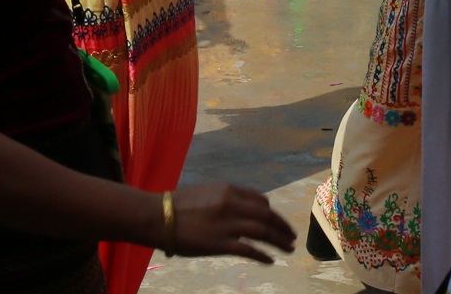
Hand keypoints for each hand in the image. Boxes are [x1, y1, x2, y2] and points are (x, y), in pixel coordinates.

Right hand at [151, 180, 296, 261]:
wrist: (158, 216)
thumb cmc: (177, 205)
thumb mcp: (206, 193)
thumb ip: (224, 199)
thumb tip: (238, 208)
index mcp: (229, 190)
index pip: (260, 201)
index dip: (272, 213)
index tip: (276, 221)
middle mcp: (232, 204)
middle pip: (267, 216)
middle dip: (282, 227)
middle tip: (292, 237)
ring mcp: (228, 224)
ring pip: (264, 232)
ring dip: (279, 241)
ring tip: (288, 248)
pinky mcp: (221, 243)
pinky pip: (249, 250)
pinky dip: (263, 256)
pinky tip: (270, 261)